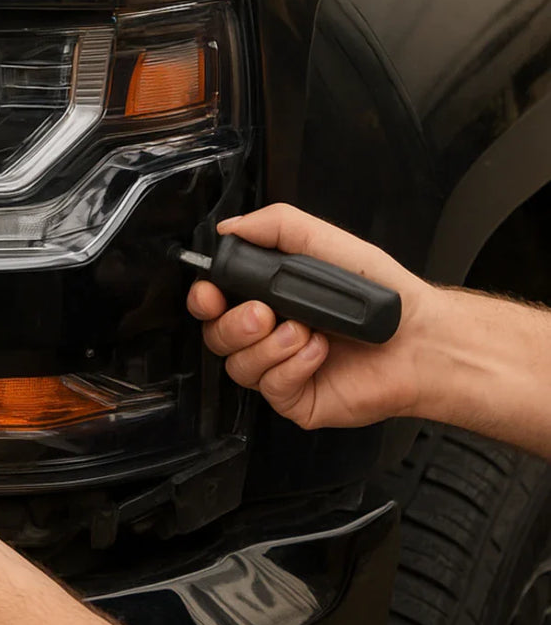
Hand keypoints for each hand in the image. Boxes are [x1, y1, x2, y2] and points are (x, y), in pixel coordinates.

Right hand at [187, 204, 437, 428]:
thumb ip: (275, 226)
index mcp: (268, 296)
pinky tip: (317, 352)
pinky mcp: (296, 398)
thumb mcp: (325, 241)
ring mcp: (279, 368)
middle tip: (263, 313)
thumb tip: (230, 227)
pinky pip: (270, 388)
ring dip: (268, 347)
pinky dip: (292, 367)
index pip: (214, 301)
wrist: (421, 337)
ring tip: (304, 331)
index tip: (211, 292)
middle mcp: (268, 334)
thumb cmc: (384, 293)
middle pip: (216, 336)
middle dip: (234, 324)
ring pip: (237, 366)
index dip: (204, 299)